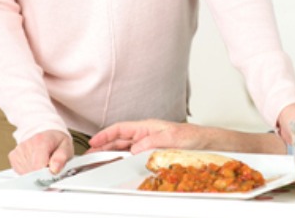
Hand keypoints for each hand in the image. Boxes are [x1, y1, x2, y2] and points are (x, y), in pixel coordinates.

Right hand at [8, 129, 73, 174]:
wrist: (47, 132)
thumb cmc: (57, 141)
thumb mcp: (66, 146)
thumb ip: (62, 158)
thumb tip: (54, 170)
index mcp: (41, 141)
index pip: (38, 166)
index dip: (46, 173)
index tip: (52, 171)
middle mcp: (27, 145)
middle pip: (32, 171)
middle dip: (42, 173)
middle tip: (49, 165)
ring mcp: (19, 150)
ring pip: (25, 173)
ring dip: (35, 172)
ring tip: (43, 162)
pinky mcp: (13, 156)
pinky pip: (20, 171)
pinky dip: (28, 171)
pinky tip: (35, 163)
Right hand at [88, 119, 212, 153]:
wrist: (205, 143)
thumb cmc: (191, 136)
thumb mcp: (172, 137)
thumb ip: (152, 142)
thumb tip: (134, 149)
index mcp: (147, 127)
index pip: (121, 128)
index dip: (105, 134)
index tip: (93, 142)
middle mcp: (145, 135)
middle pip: (119, 140)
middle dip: (103, 147)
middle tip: (90, 156)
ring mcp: (147, 144)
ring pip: (124, 149)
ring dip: (111, 155)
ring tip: (99, 162)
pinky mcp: (152, 153)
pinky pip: (133, 157)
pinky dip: (123, 161)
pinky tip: (118, 167)